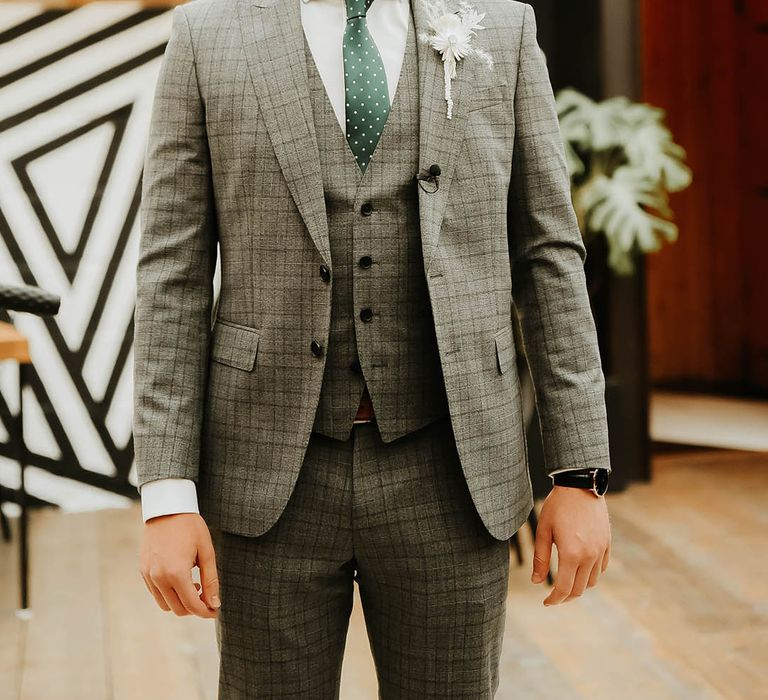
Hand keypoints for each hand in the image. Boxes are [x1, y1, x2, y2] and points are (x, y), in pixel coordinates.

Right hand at [139, 513, 220, 617]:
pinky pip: (155, 593)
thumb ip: (211, 580)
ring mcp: (148, 575)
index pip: (192, 605)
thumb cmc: (190, 527)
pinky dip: (168, 594)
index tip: (215, 611)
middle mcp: (159, 578)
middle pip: (177, 609)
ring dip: (180, 603)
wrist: (167, 508)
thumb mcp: (206, 552)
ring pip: (164, 604)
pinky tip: (180, 580)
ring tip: (194, 586)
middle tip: (207, 599)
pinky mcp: (143, 570)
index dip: (205, 612)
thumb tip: (214, 603)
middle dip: (194, 609)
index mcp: (176, 573)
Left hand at [531, 485, 610, 605]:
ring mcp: (601, 550)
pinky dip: (591, 574)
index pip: (564, 588)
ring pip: (592, 581)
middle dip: (566, 597)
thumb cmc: (558, 506)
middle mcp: (589, 556)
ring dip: (579, 586)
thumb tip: (537, 582)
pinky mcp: (607, 543)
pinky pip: (602, 568)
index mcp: (571, 554)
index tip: (546, 602)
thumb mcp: (544, 531)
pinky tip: (580, 569)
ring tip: (566, 582)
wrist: (581, 485)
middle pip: (579, 589)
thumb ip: (540, 558)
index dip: (554, 600)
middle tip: (554, 597)